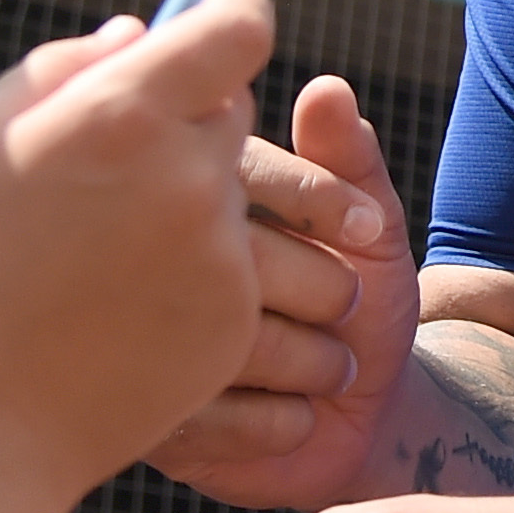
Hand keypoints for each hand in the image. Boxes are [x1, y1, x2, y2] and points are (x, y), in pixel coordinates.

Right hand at [0, 0, 273, 498]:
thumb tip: (137, 39)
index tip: (224, 3)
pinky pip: (226, 268)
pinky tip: (115, 305)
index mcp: (121, 116)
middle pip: (230, 112)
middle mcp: (189, 179)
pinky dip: (188, 272)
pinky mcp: (229, 326)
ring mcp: (218, 259)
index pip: (235, 32)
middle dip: (186, 118)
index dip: (234, 8)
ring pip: (230, 195)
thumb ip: (61, 74)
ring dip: (186, 200)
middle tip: (116, 156)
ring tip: (101, 251)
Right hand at [149, 76, 419, 509]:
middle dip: (316, 290)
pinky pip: (208, 419)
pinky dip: (276, 420)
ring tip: (332, 366)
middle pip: (226, 260)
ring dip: (302, 360)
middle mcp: (155, 262)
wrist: (358, 417)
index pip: (241, 172)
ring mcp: (141, 345)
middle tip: (349, 311)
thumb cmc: (360, 301)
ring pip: (216, 344)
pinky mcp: (149, 423)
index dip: (314, 200)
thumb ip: (351, 162)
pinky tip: (299, 416)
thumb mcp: (372, 227)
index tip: (369, 235)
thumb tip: (327, 89)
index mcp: (199, 196)